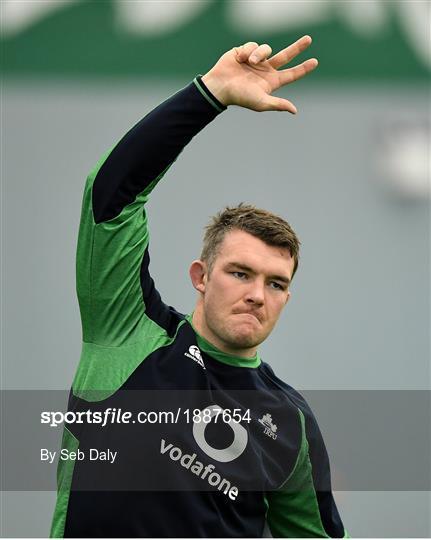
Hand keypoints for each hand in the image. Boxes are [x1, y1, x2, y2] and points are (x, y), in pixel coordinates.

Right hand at [202, 36, 317, 112]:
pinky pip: (252, 45)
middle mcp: (265, 70)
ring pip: (266, 48)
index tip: (315, 62)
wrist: (220, 86)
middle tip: (309, 39)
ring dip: (259, 53)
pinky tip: (239, 59)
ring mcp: (256, 60)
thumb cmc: (240, 97)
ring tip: (249, 62)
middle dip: (297, 48)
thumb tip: (294, 111)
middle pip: (286, 56)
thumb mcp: (261, 102)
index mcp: (271, 82)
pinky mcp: (245, 52)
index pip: (291, 75)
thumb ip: (278, 105)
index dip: (303, 69)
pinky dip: (247, 51)